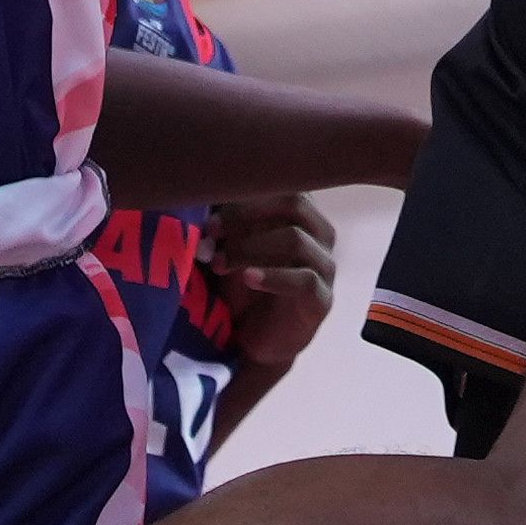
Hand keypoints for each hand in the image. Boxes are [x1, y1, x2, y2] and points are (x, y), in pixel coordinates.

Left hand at [212, 193, 339, 381]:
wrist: (257, 339)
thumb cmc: (245, 285)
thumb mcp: (231, 248)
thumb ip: (224, 225)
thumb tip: (201, 201)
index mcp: (301, 214)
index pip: (283, 184)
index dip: (245, 192)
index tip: (210, 212)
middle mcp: (319, 234)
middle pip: (295, 203)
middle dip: (246, 213)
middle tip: (213, 231)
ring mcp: (324, 266)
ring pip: (296, 240)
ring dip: (250, 247)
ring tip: (220, 262)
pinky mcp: (321, 299)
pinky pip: (304, 280)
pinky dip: (272, 276)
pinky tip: (248, 278)